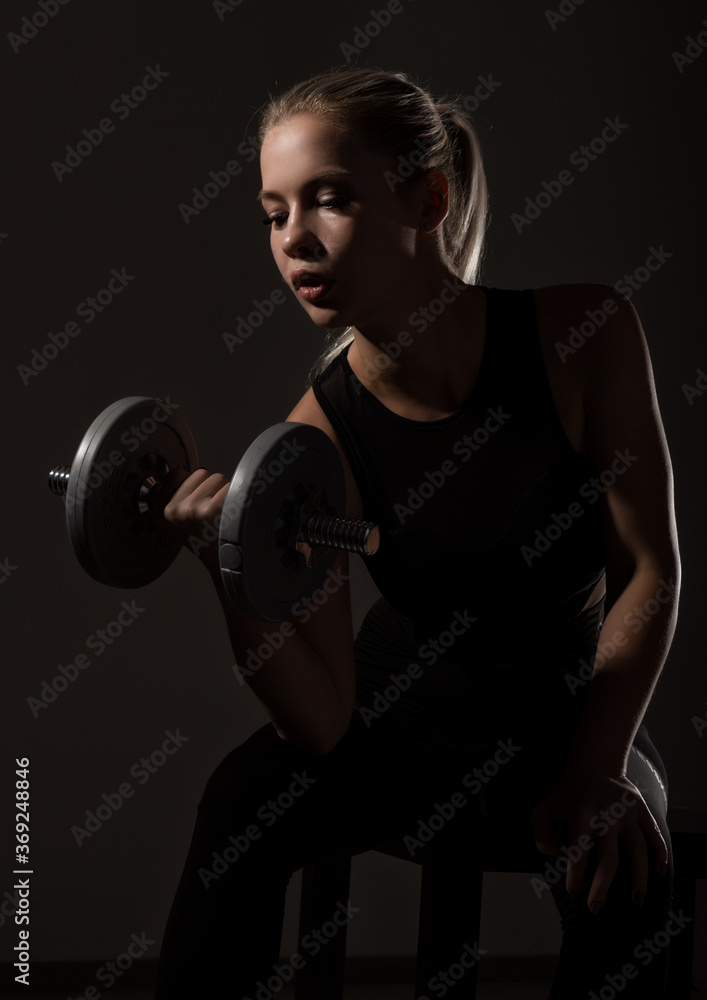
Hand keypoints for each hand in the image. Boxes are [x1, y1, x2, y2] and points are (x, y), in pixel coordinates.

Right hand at [153, 468, 230, 573]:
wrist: (225, 564)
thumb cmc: (207, 540)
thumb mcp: (180, 522)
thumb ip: (179, 496)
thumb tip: (188, 472)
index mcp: (161, 512)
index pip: (177, 474)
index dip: (193, 483)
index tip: (198, 500)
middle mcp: (174, 511)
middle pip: (199, 473)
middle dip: (210, 487)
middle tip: (213, 511)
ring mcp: (191, 510)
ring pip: (216, 477)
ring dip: (224, 491)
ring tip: (222, 513)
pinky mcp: (212, 510)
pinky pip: (230, 485)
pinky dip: (237, 495)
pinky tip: (232, 514)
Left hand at [529, 771, 667, 914]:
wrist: (594, 763)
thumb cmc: (566, 793)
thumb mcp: (543, 808)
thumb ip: (541, 835)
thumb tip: (559, 858)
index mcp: (581, 816)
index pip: (578, 851)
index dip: (576, 875)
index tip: (575, 894)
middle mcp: (606, 816)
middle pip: (610, 858)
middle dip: (602, 887)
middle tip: (596, 909)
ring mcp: (627, 813)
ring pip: (638, 851)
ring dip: (638, 879)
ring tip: (635, 901)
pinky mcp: (642, 809)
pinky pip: (655, 835)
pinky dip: (660, 854)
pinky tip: (658, 872)